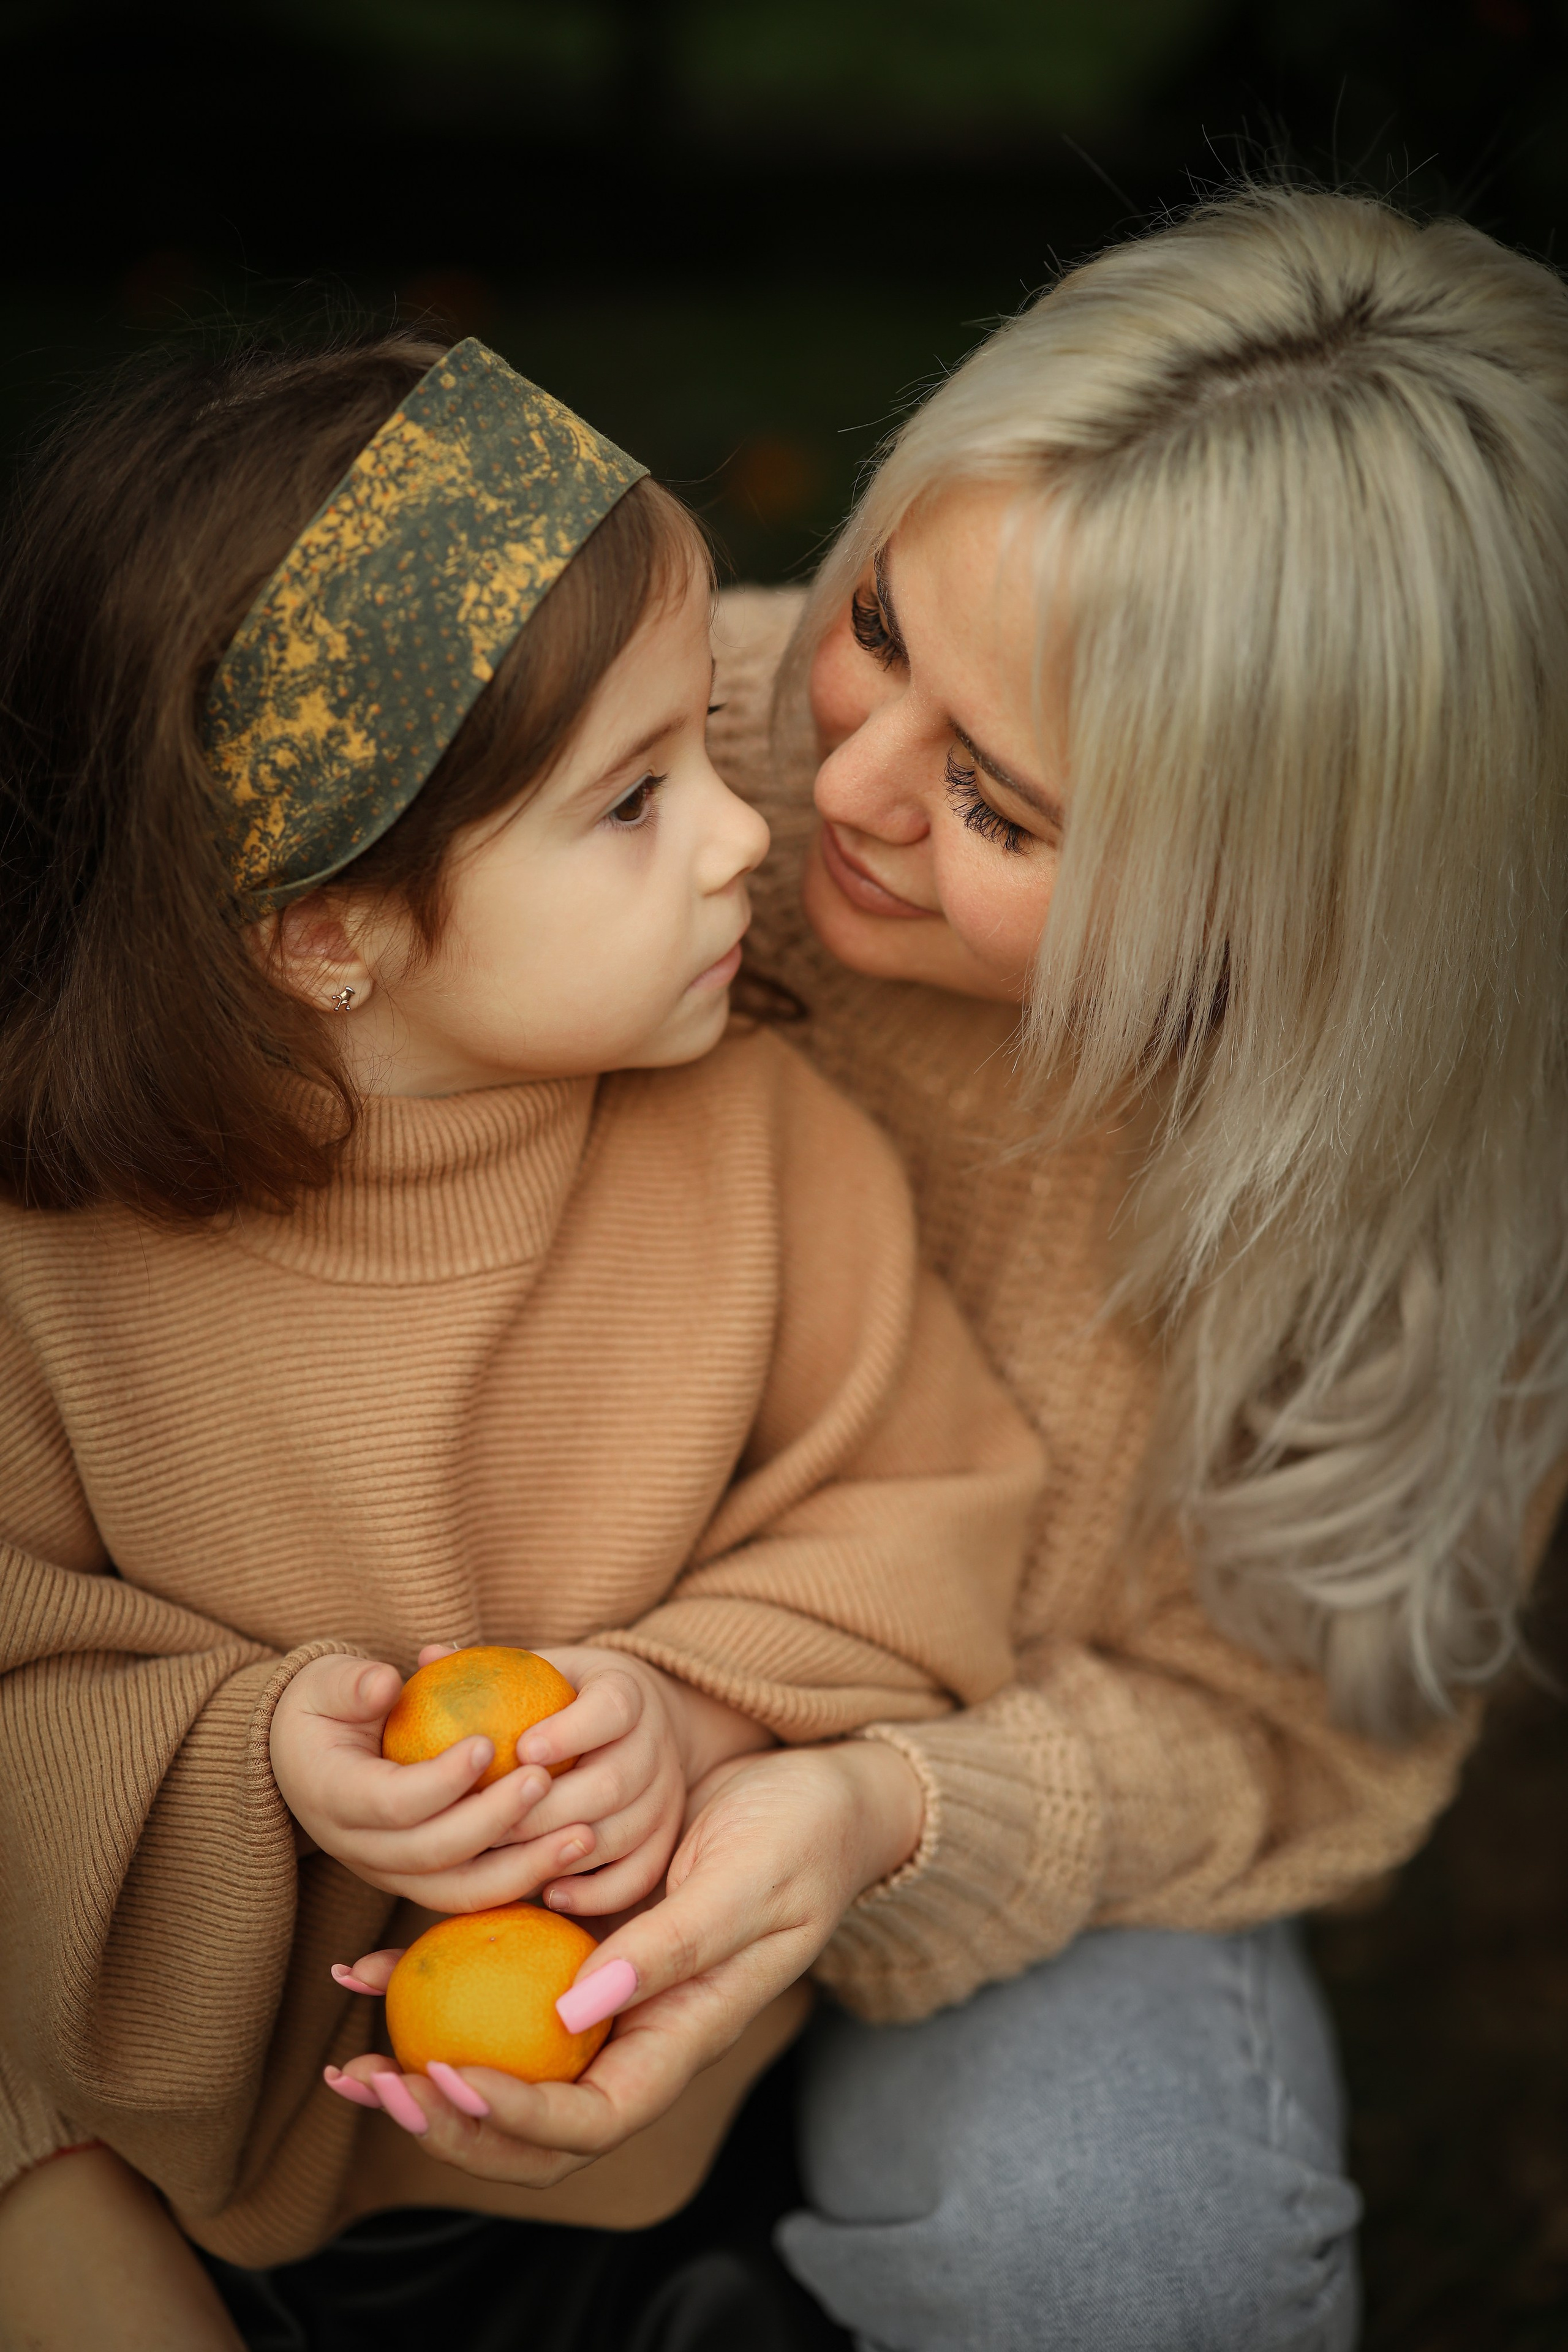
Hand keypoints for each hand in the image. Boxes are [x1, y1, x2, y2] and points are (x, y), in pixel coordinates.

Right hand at [269, 1654, 589, 1909]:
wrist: (303, 1758)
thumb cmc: (324, 1707)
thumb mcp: (325, 1683)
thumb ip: (353, 1684)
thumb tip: (386, 1682)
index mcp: (333, 1799)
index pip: (392, 1803)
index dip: (441, 1781)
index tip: (488, 1744)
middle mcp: (360, 1850)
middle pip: (434, 1853)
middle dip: (495, 1821)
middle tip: (547, 1779)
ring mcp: (391, 1874)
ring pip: (461, 1889)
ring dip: (525, 1867)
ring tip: (583, 1834)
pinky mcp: (421, 1882)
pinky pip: (476, 1892)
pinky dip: (523, 1879)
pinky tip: (571, 1853)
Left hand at [325, 1738, 924, 2187]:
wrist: (820, 1796)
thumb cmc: (798, 1839)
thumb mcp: (746, 1885)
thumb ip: (671, 1947)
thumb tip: (576, 2009)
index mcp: (681, 2037)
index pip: (591, 2121)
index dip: (517, 2121)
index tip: (450, 2080)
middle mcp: (632, 2031)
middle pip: (532, 2121)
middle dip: (446, 2119)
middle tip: (370, 2083)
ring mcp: (600, 1994)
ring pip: (502, 2061)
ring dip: (422, 2066)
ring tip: (347, 2057)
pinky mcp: (575, 1943)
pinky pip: (496, 1984)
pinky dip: (432, 1983)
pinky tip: (373, 1964)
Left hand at [477, 1645, 773, 1916]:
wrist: (641, 1723)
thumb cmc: (569, 1693)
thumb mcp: (541, 1665)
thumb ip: (489, 1665)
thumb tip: (427, 1655)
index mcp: (627, 1691)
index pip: (611, 1709)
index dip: (569, 1732)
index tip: (521, 1749)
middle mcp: (655, 1744)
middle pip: (613, 1782)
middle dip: (547, 1810)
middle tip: (488, 1824)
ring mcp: (666, 1795)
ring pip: (624, 1834)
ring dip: (561, 1852)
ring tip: (504, 1860)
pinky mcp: (666, 1837)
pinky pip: (640, 1874)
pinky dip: (598, 1891)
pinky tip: (549, 1892)